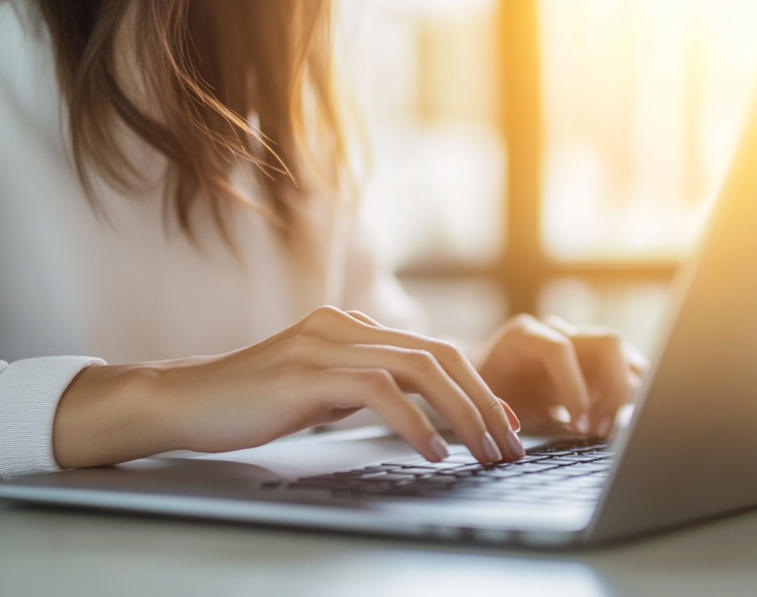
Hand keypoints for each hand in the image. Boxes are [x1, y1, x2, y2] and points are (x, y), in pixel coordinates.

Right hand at [53, 306, 524, 468]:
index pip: (435, 351)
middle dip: (483, 402)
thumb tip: (423, 411)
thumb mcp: (322, 389)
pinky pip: (378, 392)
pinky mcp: (306, 374)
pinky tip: (432, 451)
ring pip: (419, 369)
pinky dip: (414, 422)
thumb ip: (368, 387)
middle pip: (440, 355)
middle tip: (508, 445)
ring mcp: (326, 346)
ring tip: (483, 452)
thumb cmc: (253, 402)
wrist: (183, 400)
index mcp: (353, 328)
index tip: (505, 423)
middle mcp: (346, 328)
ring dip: (462, 414)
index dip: (478, 387)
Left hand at [477, 314, 646, 436]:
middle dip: (612, 389)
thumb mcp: (492, 409)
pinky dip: (624, 397)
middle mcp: (557, 331)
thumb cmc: (487, 397)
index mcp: (525, 337)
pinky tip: (603, 421)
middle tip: (600, 430)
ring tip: (601, 430)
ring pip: (625, 356)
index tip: (578, 425)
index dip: (573, 387)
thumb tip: (532, 429)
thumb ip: (510, 415)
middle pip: (608, 343)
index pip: (561, 349)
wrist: (487, 382)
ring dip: (622, 396)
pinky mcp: (597, 359)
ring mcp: (581, 341)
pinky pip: (628, 370)